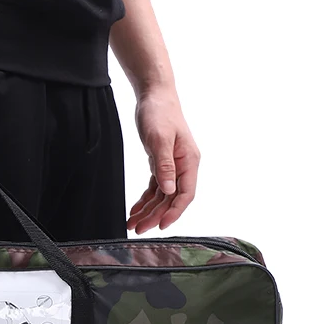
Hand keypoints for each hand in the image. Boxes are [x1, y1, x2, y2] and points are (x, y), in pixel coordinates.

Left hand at [126, 85, 199, 233]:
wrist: (154, 95)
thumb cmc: (160, 112)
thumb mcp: (160, 139)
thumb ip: (164, 165)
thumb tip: (169, 191)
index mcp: (189, 161)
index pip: (186, 194)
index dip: (174, 212)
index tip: (161, 226)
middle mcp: (183, 166)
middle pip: (172, 199)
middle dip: (156, 215)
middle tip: (139, 229)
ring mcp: (173, 165)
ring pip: (162, 195)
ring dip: (149, 210)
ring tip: (133, 224)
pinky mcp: (161, 162)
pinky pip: (155, 186)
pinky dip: (145, 199)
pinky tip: (136, 209)